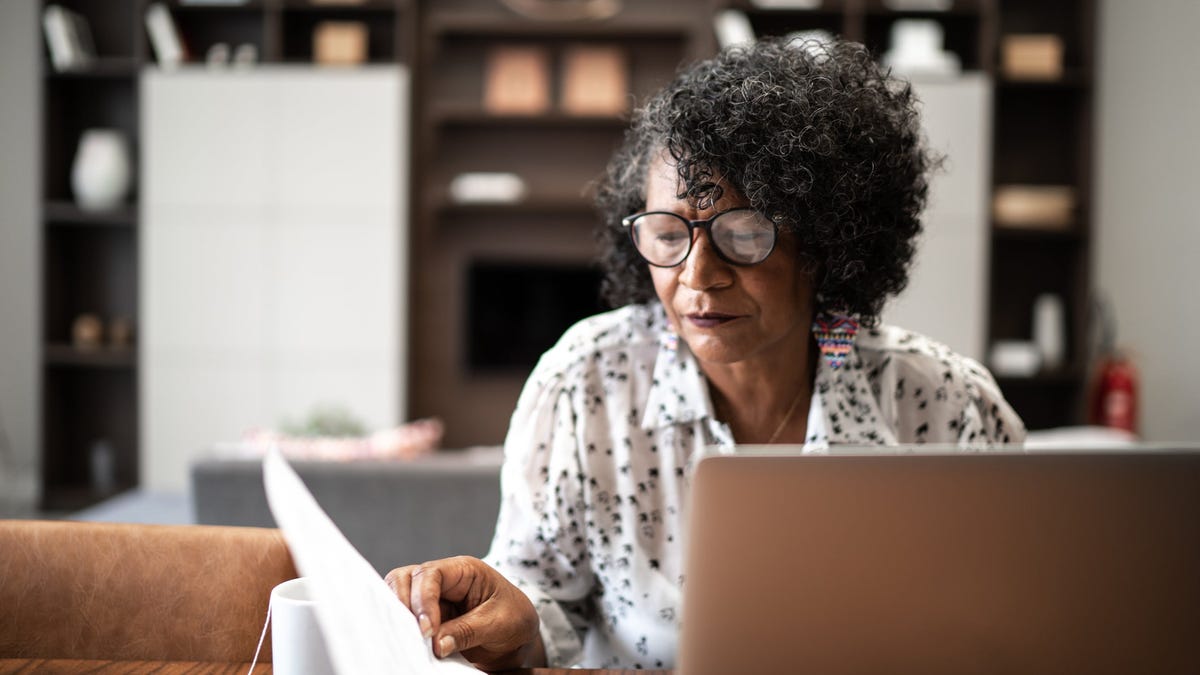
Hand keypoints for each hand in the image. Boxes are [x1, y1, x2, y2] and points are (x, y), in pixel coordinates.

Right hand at [385, 556, 545, 670]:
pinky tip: (407, 643)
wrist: (518, 636)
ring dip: (399, 617)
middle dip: (403, 606)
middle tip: (413, 636)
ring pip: (398, 596)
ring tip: (408, 640)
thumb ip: (467, 631)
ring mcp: (432, 598)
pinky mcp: (427, 617)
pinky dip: (401, 628)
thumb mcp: (498, 624)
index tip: (427, 630)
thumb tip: (436, 644)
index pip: (431, 574)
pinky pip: (404, 618)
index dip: (423, 600)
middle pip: (405, 579)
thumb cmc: (514, 619)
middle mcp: (443, 579)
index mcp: (464, 570)